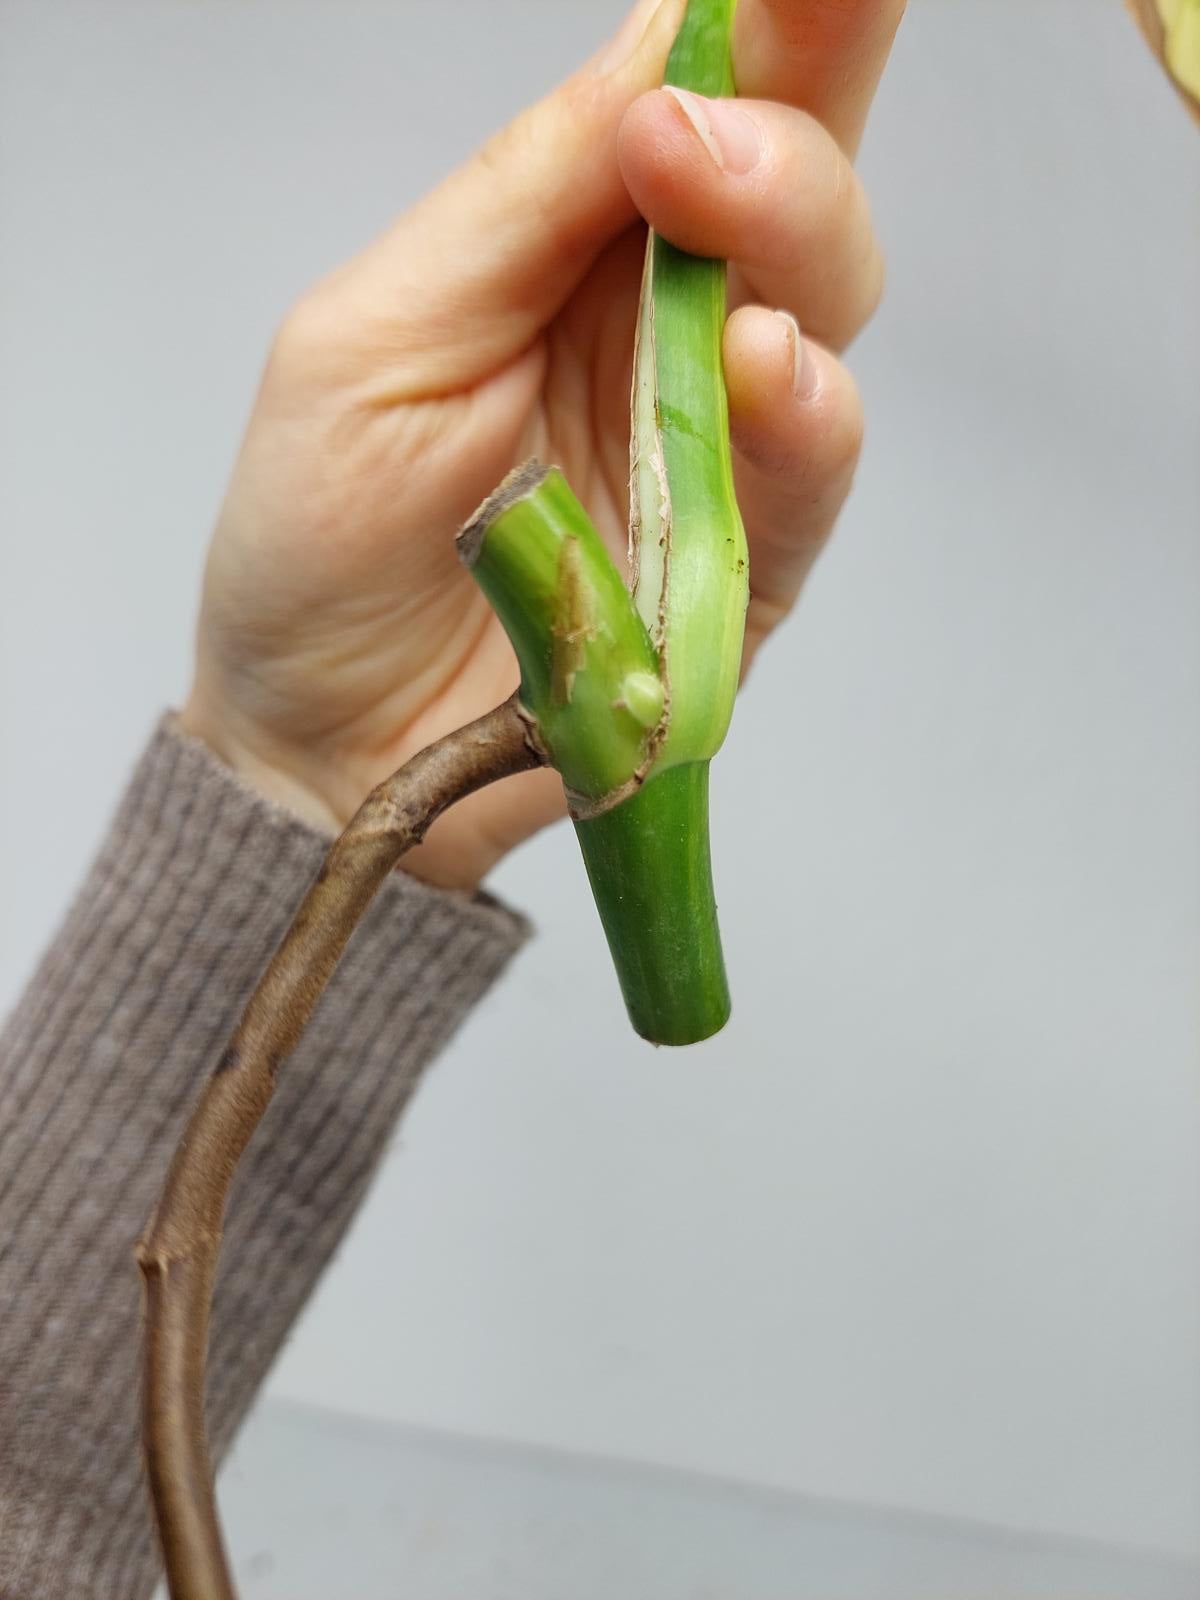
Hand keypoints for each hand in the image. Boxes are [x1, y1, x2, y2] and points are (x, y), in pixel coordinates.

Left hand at [181, 0, 903, 888]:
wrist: (327, 741)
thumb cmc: (321, 540)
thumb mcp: (379, 338)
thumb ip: (518, 204)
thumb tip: (655, 53)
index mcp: (574, 248)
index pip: (695, 103)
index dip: (762, 26)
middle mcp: (664, 331)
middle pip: (792, 186)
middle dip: (784, 122)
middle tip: (698, 126)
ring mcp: (714, 450)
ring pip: (821, 310)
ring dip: (794, 248)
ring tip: (724, 224)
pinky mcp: (742, 568)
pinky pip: (807, 477)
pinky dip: (804, 422)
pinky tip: (770, 374)